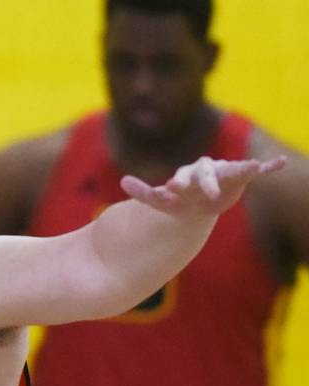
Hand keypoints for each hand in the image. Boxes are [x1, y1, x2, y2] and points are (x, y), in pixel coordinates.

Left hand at [120, 156, 285, 217]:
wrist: (197, 202)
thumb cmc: (178, 200)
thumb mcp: (160, 200)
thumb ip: (143, 192)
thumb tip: (124, 180)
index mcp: (186, 177)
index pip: (181, 178)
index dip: (178, 183)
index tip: (171, 188)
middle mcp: (205, 171)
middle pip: (206, 174)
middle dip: (207, 182)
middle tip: (209, 192)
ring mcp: (224, 173)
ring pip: (232, 169)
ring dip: (241, 169)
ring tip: (252, 167)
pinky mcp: (240, 177)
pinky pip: (255, 170)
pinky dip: (268, 167)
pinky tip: (279, 164)